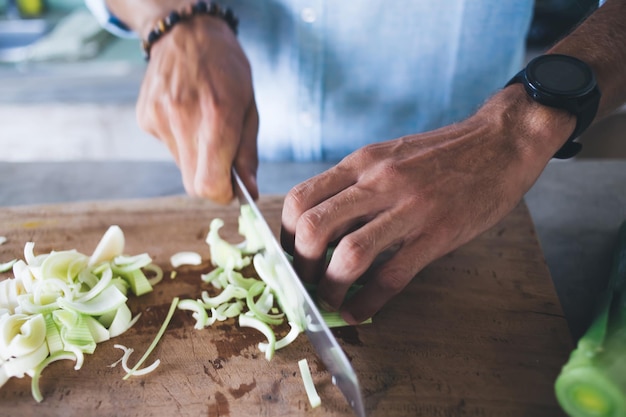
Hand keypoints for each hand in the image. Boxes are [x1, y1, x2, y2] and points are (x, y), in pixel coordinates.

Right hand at [136, 16, 258, 202]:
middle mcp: (182, 118)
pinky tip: (187, 114)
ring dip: (197, 158)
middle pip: (193, 184)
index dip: (222, 195)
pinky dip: (181, 141)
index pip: (209, 184)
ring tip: (204, 125)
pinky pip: (169, 147)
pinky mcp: (145, 118)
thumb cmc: (227, 69)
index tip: (233, 189)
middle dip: (212, 182)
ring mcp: (158, 118)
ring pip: (182, 167)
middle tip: (224, 162)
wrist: (186, 32)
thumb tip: (249, 192)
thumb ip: (247, 154)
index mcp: (216, 116)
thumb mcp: (249, 107)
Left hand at [281, 87, 573, 323]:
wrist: (499, 143)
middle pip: (314, 229)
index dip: (284, 236)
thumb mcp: (387, 155)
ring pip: (350, 255)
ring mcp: (409, 209)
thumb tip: (321, 226)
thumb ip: (354, 185)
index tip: (290, 255)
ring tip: (329, 301)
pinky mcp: (437, 234)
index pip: (300, 199)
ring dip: (330, 289)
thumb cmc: (439, 154)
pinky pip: (392, 276)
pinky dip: (368, 302)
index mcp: (361, 162)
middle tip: (304, 283)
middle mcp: (378, 182)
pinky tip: (360, 311)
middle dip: (300, 267)